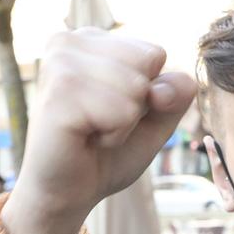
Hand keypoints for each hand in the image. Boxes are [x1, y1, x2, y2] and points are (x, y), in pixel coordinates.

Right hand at [0, 30, 195, 233]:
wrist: (65, 194)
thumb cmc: (105, 154)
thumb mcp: (154, 120)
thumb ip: (175, 95)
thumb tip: (162, 89)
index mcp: (88, 39)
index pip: (154, 53)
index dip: (147, 92)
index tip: (111, 110)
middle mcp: (68, 41)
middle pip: (148, 62)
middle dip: (136, 104)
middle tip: (100, 122)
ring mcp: (59, 64)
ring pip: (136, 87)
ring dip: (123, 122)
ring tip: (91, 130)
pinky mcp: (57, 94)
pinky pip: (121, 111)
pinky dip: (113, 135)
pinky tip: (84, 138)